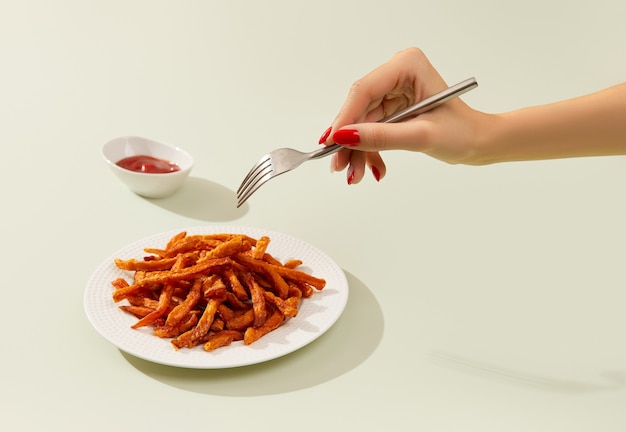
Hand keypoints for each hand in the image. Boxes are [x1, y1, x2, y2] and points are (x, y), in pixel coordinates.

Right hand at [319, 47, 488, 183]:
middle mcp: (397, 73)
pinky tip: (373, 168)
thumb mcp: (421, 136)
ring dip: (358, 150)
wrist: (480, 143)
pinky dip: (370, 150)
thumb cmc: (463, 133)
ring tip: (357, 175)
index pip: (364, 90)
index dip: (345, 118)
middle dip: (351, 141)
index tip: (331, 143)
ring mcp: (394, 90)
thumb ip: (382, 136)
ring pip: (362, 122)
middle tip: (340, 167)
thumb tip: (344, 137)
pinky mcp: (393, 107)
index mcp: (408, 65)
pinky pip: (370, 129)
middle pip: (359, 108)